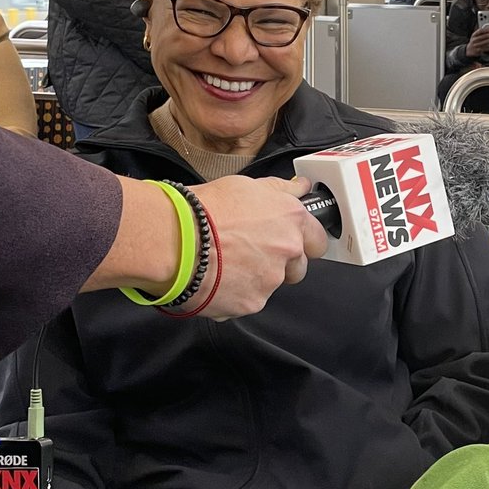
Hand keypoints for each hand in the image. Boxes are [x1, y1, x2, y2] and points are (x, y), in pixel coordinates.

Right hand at [187, 175, 327, 318]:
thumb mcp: (244, 186)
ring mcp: (271, 280)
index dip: (304, 242)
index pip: (317, 239)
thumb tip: (300, 187)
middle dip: (282, 265)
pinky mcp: (252, 303)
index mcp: (291, 220)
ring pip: (271, 285)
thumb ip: (279, 190)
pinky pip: (248, 301)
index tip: (291, 242)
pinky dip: (234, 294)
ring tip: (225, 265)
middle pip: (298, 268)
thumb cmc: (201, 209)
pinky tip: (214, 279)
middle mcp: (288, 251)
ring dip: (256, 279)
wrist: (171, 239)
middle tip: (250, 254)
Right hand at [465, 25, 488, 57]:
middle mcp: (475, 40)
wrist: (469, 50)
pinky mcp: (478, 50)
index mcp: (474, 35)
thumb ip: (482, 33)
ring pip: (487, 43)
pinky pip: (487, 49)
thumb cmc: (475, 42)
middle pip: (485, 36)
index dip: (487, 30)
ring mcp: (476, 45)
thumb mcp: (476, 36)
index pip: (481, 31)